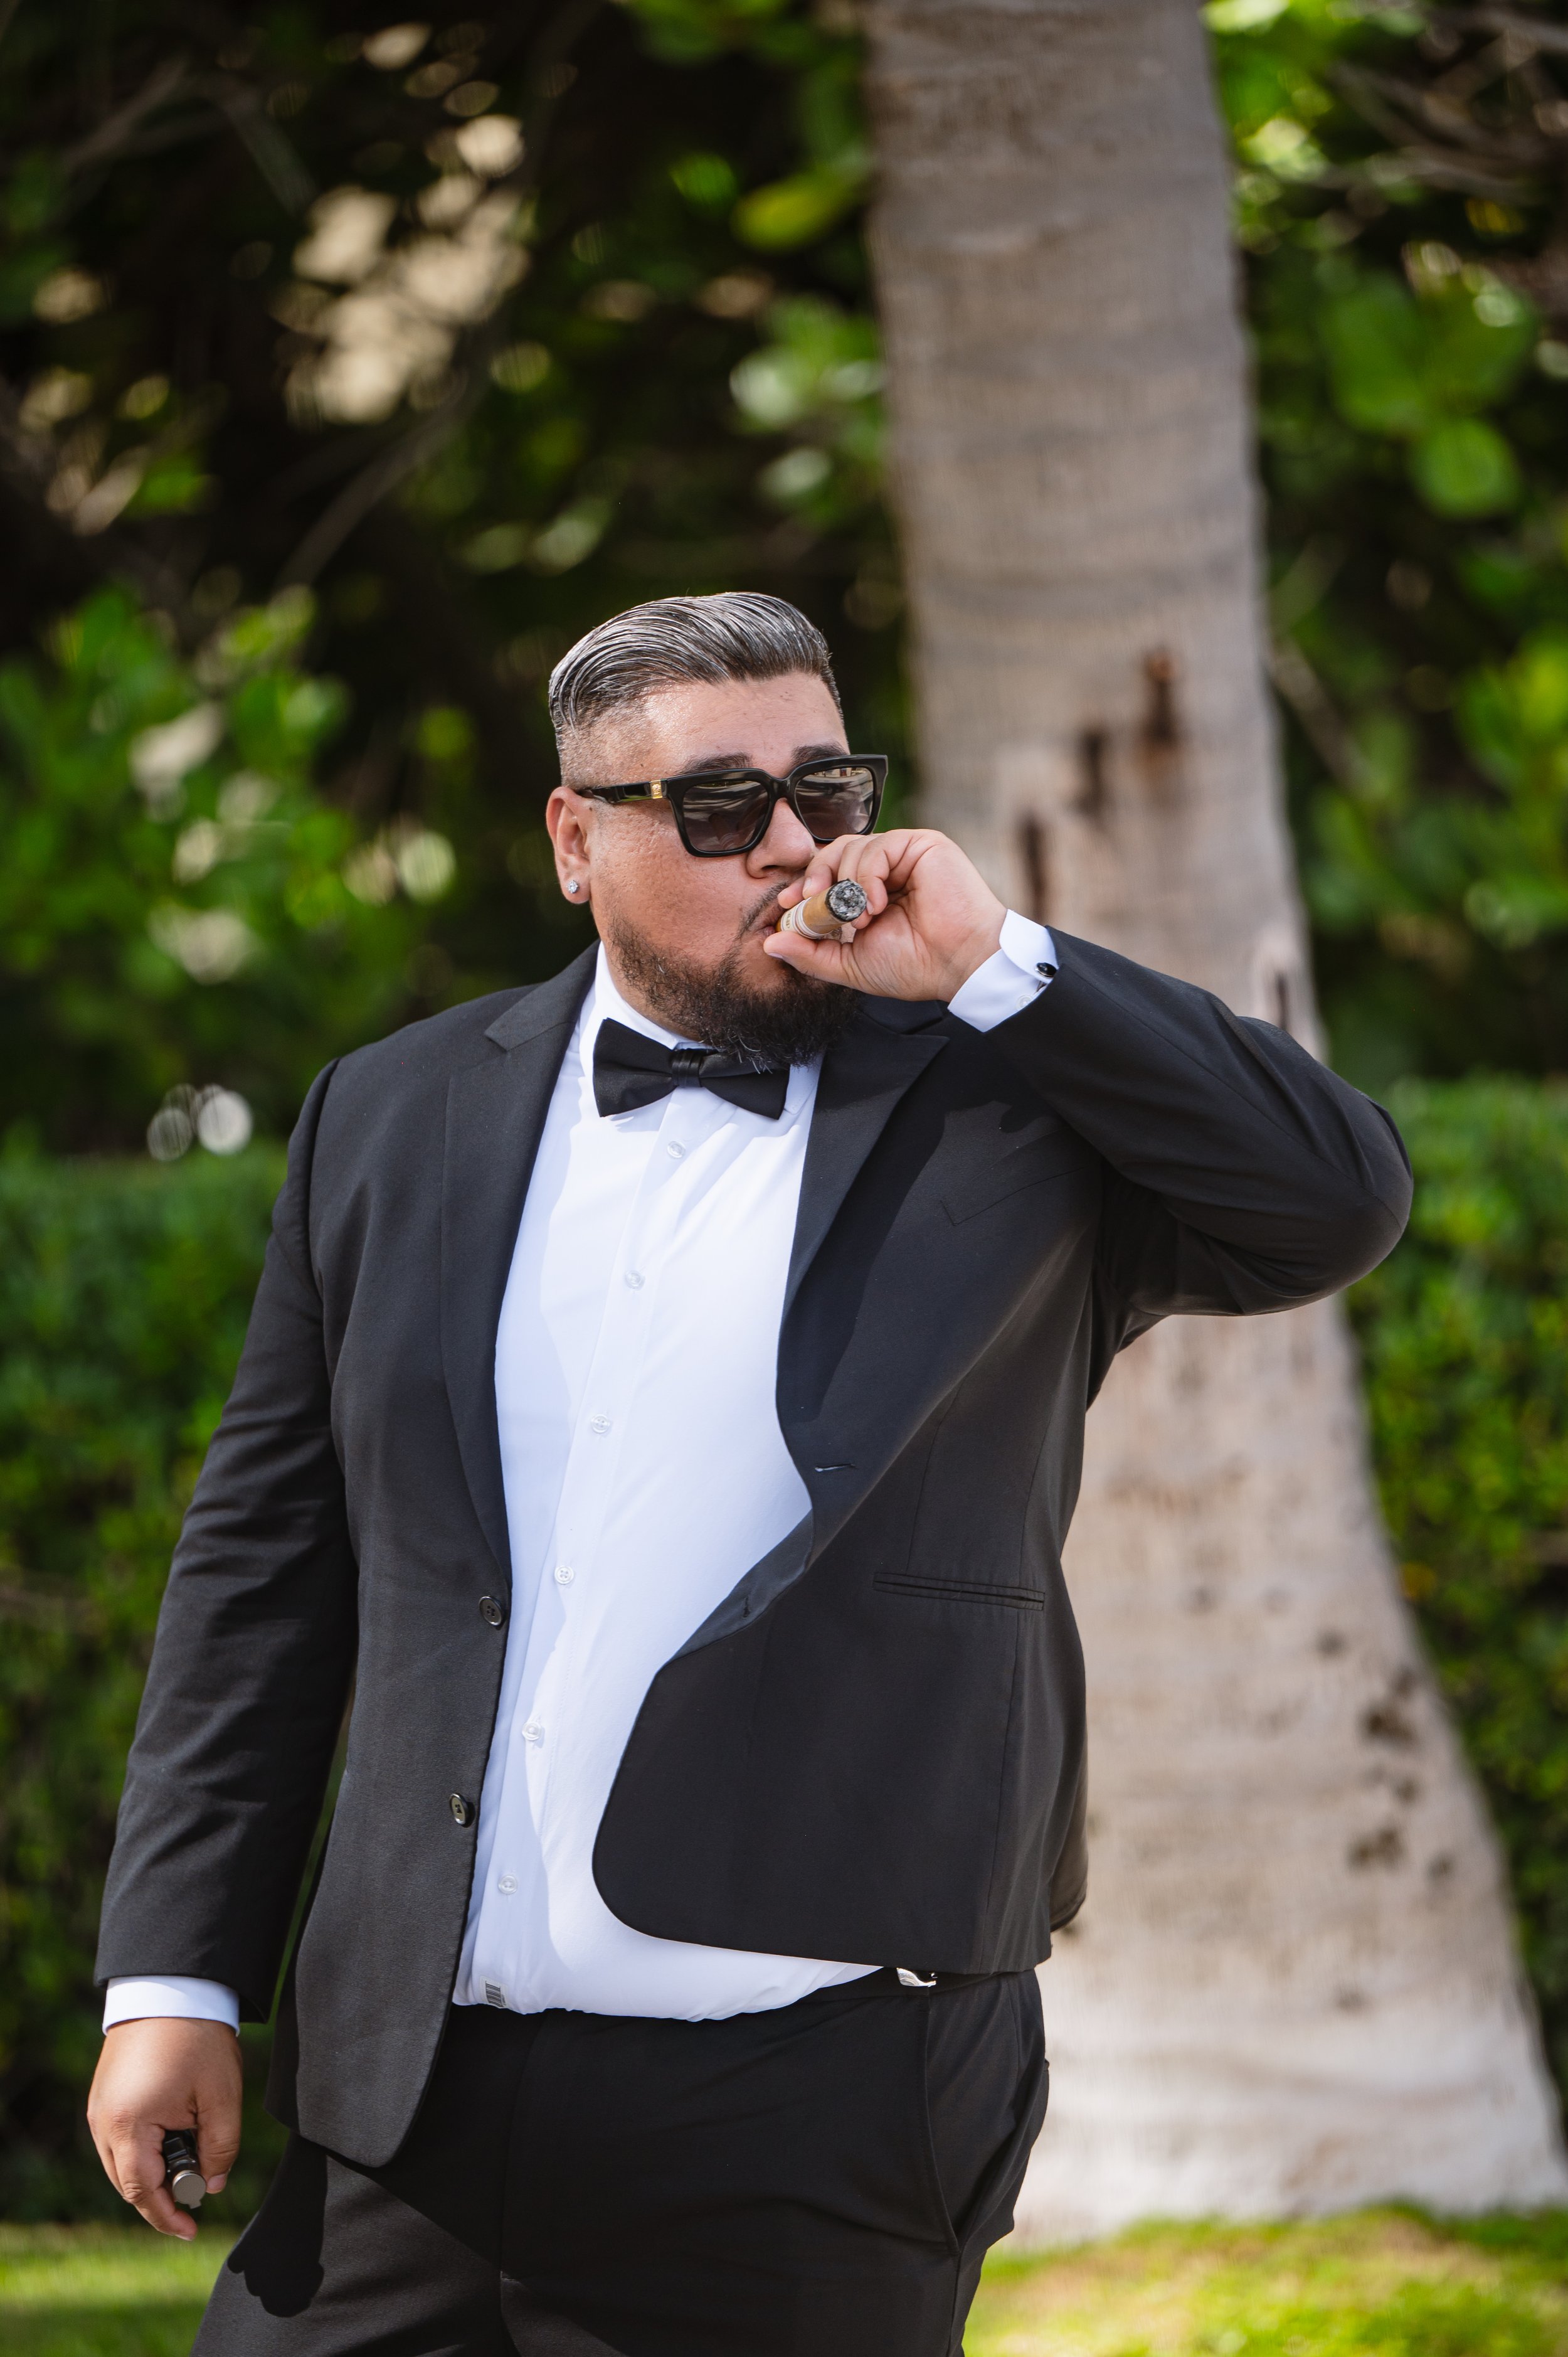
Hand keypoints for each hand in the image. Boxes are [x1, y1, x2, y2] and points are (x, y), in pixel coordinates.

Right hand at [87, 2017, 242, 2239]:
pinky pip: (119, 2142)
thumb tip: (213, 2185)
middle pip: (128, 2184)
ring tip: (190, 2167)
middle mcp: (103, 2122)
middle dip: (161, 2198)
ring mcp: (99, 2109)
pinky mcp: (103, 2097)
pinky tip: (172, 2145)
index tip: (191, 2232)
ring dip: (153, 2175)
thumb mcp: (221, 2095)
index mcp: (129, 2125)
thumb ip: (221, 2148)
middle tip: (196, 2198)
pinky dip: (143, 2153)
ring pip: (121, 2165)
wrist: (171, 1988)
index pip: (143, 2192)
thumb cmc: (197, 2038)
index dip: (167, 2217)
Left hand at [762, 828, 1005, 1002]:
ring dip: (847, 884)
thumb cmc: (914, 965)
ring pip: (851, 847)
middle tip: (813, 902)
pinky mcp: (921, 844)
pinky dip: (868, 875)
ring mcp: (904, 855)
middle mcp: (886, 870)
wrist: (958, 964)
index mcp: (870, 894)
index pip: (827, 875)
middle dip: (816, 877)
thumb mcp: (850, 964)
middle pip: (834, 853)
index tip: (787, 903)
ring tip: (863, 917)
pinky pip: (877, 846)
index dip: (804, 886)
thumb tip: (768, 944)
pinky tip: (879, 902)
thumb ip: (811, 954)